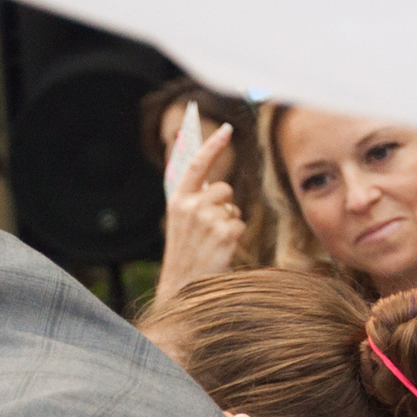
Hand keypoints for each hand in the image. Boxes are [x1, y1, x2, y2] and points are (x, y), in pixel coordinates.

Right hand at [152, 124, 243, 306]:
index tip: (227, 129)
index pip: (197, 164)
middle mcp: (189, 206)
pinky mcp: (223, 233)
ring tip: (212, 241)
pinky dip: (234, 238)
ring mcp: (206, 220)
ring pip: (232, 207)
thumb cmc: (185, 254)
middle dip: (223, 205)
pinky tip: (220, 250)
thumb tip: (215, 181)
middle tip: (208, 229)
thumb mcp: (181, 223)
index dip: (213, 145)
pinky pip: (239, 224)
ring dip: (228, 223)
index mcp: (177, 201)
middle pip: (223, 188)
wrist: (181, 287)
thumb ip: (193, 200)